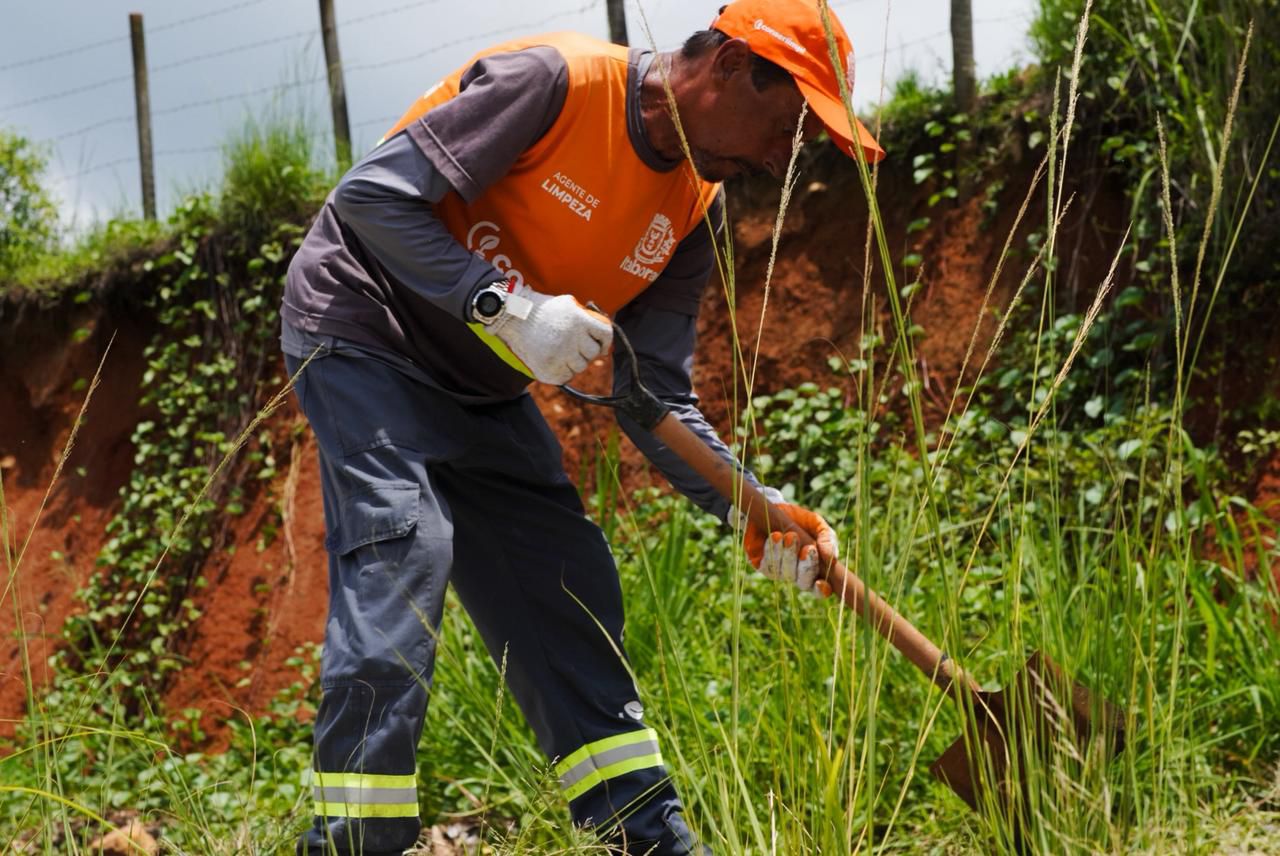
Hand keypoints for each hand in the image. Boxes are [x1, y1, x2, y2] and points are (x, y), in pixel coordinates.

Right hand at [489, 286, 612, 384]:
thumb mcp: (568, 305)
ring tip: (559, 352)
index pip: (605, 334)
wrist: (513, 317)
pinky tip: (553, 360)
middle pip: (592, 354)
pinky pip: (566, 377)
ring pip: (580, 367)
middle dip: (586, 352)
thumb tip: (604, 338)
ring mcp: (560, 355)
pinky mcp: (548, 370)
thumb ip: (586, 318)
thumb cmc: (542, 310)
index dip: (605, 342)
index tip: (601, 347)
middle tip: (573, 348)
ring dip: (573, 361)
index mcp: (579, 320)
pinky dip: (562, 371)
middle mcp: (572, 338)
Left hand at [742, 503, 837, 591]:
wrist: (774, 508)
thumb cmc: (799, 520)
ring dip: (789, 555)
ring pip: (785, 573)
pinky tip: (776, 536)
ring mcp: (778, 572)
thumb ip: (828, 539)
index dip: (821, 590)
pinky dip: (774, 550)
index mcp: (814, 568)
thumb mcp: (817, 525)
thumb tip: (832, 559)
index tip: (821, 582)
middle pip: (804, 583)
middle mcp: (796, 575)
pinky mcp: (761, 564)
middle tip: (809, 549)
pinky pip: (768, 565)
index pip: (820, 590)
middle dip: (807, 567)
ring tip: (790, 536)